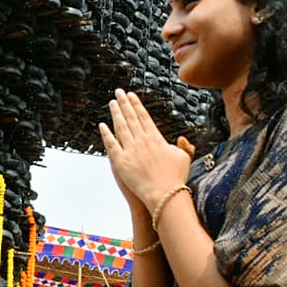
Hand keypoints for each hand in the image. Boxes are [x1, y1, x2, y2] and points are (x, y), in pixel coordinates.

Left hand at [98, 89, 190, 209]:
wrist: (164, 194)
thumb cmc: (175, 178)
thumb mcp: (184, 158)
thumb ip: (183, 146)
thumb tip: (180, 138)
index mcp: (156, 138)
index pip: (144, 117)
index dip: (136, 105)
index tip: (131, 95)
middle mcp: (142, 141)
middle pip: (130, 118)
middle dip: (124, 103)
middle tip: (118, 92)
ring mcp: (130, 150)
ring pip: (120, 127)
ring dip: (115, 113)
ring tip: (111, 102)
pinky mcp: (120, 162)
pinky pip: (111, 144)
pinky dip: (106, 134)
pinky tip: (102, 125)